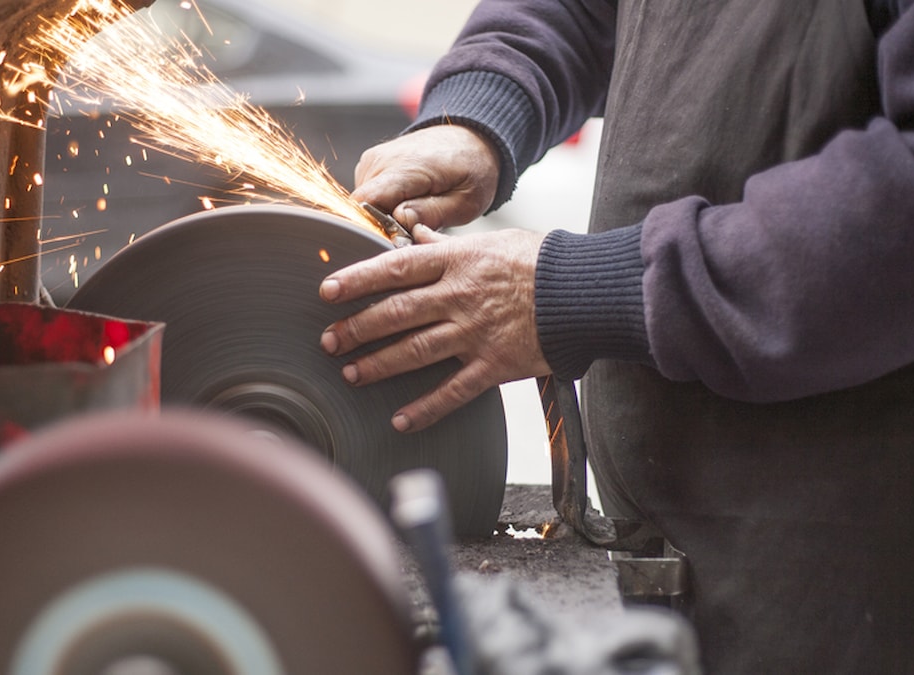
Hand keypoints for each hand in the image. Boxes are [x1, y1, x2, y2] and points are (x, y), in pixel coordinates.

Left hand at [320, 225, 551, 432]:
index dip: (358, 279)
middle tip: (328, 340)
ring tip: (351, 374)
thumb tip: (412, 234)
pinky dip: (425, 409)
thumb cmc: (540, 262)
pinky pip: (453, 391)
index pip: (396, 267)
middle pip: (397, 313)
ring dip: (378, 365)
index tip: (328, 290)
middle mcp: (460, 297)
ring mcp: (476, 333)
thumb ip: (448, 246)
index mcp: (458, 262)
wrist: (585, 293)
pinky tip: (401, 420)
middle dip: (357, 328)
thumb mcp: (492, 242)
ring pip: (416, 351)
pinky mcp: (495, 365)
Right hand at [351, 125, 499, 229]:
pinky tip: (406, 200)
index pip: (366, 204)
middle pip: (362, 210)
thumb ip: (432, 213)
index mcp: (406, 168)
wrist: (468, 139)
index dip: (376, 228)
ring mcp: (372, 160)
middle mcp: (381, 160)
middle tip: (416, 225)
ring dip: (384, 215)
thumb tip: (399, 221)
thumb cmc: (471, 169)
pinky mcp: (369, 164)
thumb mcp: (466, 200)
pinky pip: (367, 196)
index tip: (400, 237)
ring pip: (363, 206)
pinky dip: (383, 205)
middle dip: (384, 225)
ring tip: (415, 209)